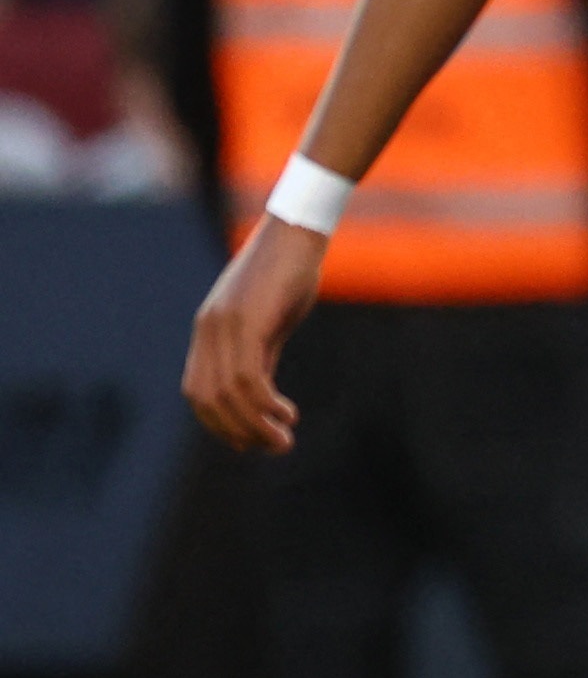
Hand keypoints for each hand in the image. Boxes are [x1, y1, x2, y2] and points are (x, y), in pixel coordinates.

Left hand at [182, 218, 327, 452]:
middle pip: (207, 399)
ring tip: (283, 441)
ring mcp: (224, 326)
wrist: (298, 230)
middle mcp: (209, 330)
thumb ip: (259, 353)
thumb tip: (258, 394)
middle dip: (235, 431)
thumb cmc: (290, 271)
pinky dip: (264, 405)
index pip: (198, 391)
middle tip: (270, 448)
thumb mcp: (270, 319)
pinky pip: (247, 377)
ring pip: (228, 394)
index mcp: (209, 330)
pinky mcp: (247, 322)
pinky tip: (287, 413)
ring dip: (254, 425)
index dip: (218, 422)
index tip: (248, 441)